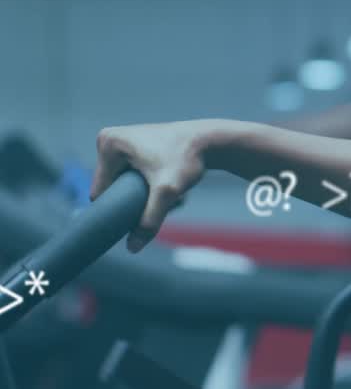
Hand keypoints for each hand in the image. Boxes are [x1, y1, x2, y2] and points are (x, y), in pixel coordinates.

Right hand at [92, 120, 217, 252]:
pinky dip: (150, 185)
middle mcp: (109, 140)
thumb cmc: (188, 159)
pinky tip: (172, 185)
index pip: (101, 192)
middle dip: (136, 201)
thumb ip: (149, 219)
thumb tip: (132, 248)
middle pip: (113, 189)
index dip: (117, 209)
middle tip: (164, 200)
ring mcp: (122, 143)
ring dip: (145, 195)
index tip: (139, 216)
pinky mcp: (134, 147)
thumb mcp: (167, 191)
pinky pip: (134, 176)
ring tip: (172, 194)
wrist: (211, 140)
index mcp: (108, 144)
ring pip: (125, 185)